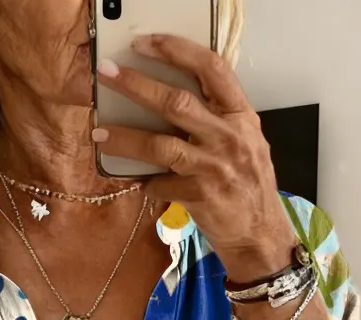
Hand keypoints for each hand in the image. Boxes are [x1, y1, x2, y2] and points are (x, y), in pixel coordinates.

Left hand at [95, 35, 296, 281]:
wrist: (260, 235)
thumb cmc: (249, 186)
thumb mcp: (246, 141)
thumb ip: (218, 118)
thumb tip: (173, 99)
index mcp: (241, 115)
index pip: (211, 69)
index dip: (177, 51)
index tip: (146, 43)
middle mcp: (229, 137)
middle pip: (176, 102)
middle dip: (137, 85)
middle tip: (107, 73)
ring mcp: (214, 167)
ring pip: (161, 145)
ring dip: (125, 138)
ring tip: (100, 132)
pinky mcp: (200, 196)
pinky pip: (161, 184)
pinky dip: (146, 183)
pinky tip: (138, 182)